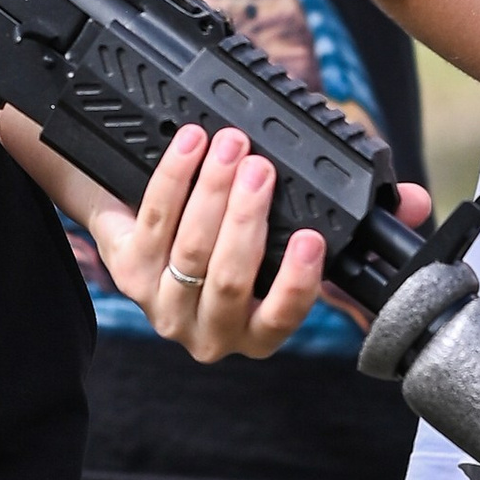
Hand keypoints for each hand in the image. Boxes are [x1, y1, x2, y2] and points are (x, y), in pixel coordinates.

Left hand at [89, 124, 339, 360]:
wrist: (143, 230)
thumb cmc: (222, 244)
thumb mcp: (267, 250)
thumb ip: (295, 232)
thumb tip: (352, 195)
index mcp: (254, 333)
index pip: (281, 317)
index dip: (298, 280)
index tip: (311, 238)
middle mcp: (208, 331)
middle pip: (229, 277)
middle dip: (247, 216)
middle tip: (260, 169)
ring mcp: (163, 306)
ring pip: (191, 249)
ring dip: (213, 191)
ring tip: (230, 148)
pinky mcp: (127, 274)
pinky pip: (154, 221)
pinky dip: (174, 177)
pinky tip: (190, 147)